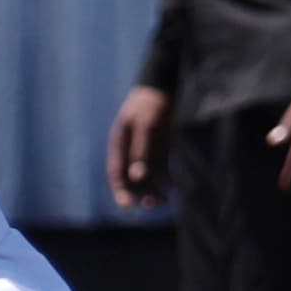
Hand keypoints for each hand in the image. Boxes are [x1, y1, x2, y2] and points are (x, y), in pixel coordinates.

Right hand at [109, 84, 173, 209]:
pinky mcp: (162, 146)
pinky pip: (162, 168)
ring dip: (153, 189)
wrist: (167, 84)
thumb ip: (141, 151)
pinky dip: (166, 180)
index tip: (128, 206)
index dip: (121, 191)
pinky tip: (174, 189)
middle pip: (131, 177)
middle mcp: (131, 148)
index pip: (117, 173)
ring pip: (147, 175)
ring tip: (163, 201)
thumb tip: (137, 177)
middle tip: (150, 205)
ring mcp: (146, 147)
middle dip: (139, 193)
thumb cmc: (153, 103)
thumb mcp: (147, 125)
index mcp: (119, 143)